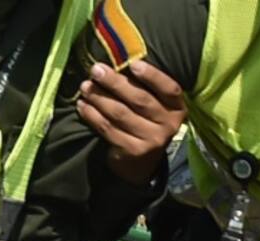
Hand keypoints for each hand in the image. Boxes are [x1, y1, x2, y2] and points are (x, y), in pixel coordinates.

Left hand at [76, 60, 186, 185]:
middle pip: (139, 100)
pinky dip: (93, 116)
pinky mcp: (132, 151)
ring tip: (85, 87)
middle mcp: (167, 125)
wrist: (141, 162)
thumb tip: (119, 60)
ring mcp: (151, 141)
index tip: (133, 64)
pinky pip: (108, 129)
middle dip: (115, 83)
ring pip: (121, 114)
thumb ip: (146, 88)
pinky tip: (82, 106)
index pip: (170, 89)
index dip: (152, 76)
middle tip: (96, 70)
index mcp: (176, 108)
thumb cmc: (146, 122)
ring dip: (100, 98)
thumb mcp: (155, 106)